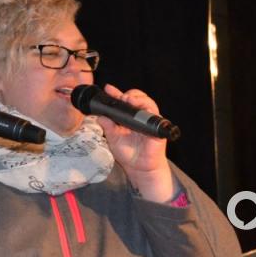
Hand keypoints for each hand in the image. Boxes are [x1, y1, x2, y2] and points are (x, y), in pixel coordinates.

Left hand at [96, 85, 174, 202]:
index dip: (116, 93)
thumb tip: (99, 116)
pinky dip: (149, 109)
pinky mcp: (156, 127)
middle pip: (137, 97)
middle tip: (121, 96)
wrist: (139, 168)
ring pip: (147, 102)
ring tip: (129, 99)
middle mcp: (138, 116)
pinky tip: (141, 109)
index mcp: (127, 117)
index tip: (108, 88)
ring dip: (138, 98)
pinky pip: (155, 115)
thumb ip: (107, 127)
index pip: (122, 101)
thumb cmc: (128, 153)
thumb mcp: (113, 138)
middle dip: (129, 93)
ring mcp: (148, 120)